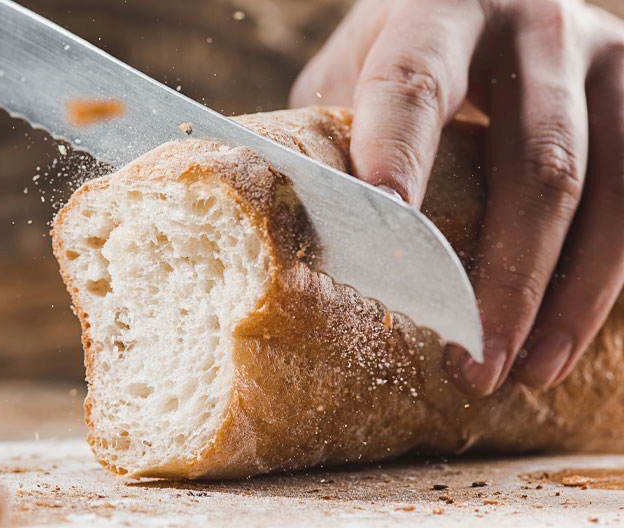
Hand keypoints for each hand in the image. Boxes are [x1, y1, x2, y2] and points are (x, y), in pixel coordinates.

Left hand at [291, 0, 623, 395]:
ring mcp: (601, 60)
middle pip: (535, 160)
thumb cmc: (407, 55)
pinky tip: (562, 338)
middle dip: (504, 275)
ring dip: (564, 296)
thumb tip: (288, 227)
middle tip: (469, 360)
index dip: (398, 158)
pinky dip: (601, 282)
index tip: (381, 237)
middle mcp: (533, 27)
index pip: (416, 84)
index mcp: (439, 10)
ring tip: (521, 371)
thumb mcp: (358, 68)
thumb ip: (333, 129)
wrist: (493, 3)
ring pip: (602, 190)